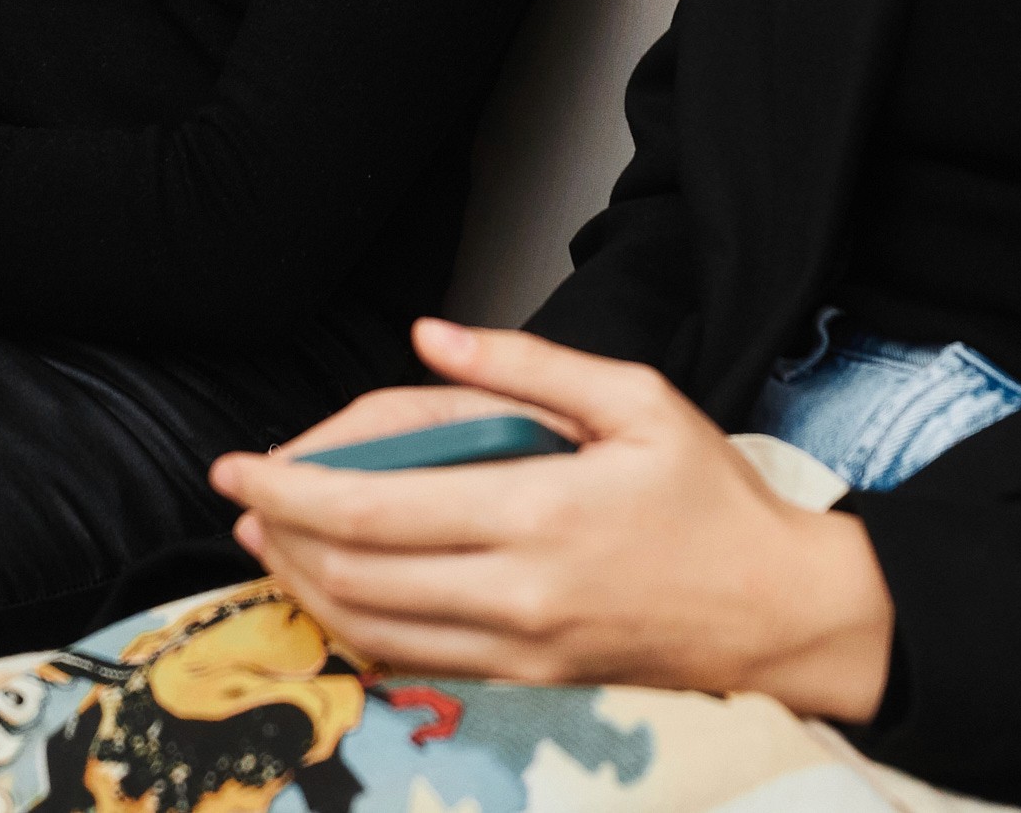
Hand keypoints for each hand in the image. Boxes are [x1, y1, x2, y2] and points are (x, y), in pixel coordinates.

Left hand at [212, 317, 894, 715]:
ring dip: (304, 586)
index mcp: (540, 513)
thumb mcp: (636, 399)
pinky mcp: (529, 685)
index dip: (290, 490)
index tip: (238, 465)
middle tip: (239, 498)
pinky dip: (356, 627)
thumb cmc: (712, 499)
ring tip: (268, 540)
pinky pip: (416, 662)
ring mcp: (522, 651)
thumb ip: (525, 365)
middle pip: (355, 576)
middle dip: (278, 537)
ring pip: (373, 629)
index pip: (376, 512)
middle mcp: (521, 593)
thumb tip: (430, 335)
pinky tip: (334, 590)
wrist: (782, 613)